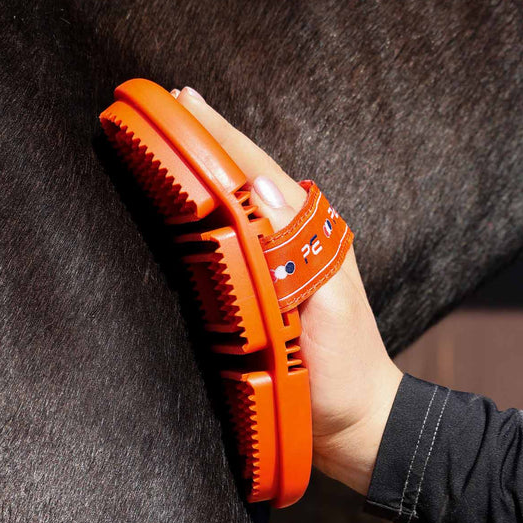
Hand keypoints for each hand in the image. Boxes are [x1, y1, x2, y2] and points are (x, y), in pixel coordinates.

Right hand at [173, 86, 402, 494]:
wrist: (355, 420)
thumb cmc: (344, 370)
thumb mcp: (329, 309)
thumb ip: (300, 251)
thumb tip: (259, 185)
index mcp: (310, 238)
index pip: (256, 173)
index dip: (218, 137)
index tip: (181, 102)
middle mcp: (293, 240)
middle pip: (244, 175)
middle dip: (207, 137)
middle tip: (166, 104)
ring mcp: (279, 262)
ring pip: (238, 200)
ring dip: (207, 163)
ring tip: (172, 132)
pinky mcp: (265, 288)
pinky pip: (232, 237)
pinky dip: (209, 207)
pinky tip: (188, 196)